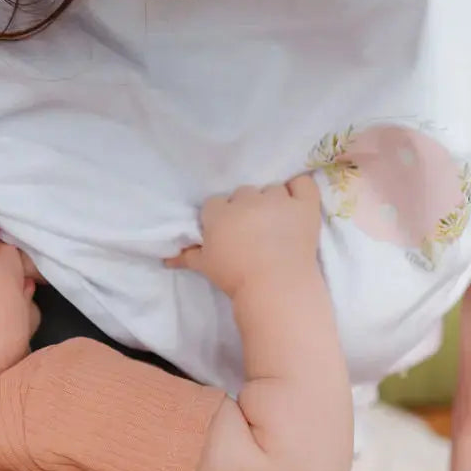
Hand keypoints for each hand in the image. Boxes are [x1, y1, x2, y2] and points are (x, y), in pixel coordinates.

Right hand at [167, 175, 321, 296]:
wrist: (276, 287)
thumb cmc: (235, 278)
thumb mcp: (206, 267)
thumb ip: (187, 256)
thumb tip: (167, 258)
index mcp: (220, 213)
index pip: (216, 203)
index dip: (221, 217)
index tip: (227, 233)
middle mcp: (248, 200)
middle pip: (244, 193)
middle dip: (246, 208)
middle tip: (252, 231)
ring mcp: (278, 200)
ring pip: (272, 189)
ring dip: (272, 201)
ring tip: (276, 224)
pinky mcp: (304, 206)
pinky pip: (303, 184)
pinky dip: (300, 188)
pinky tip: (296, 201)